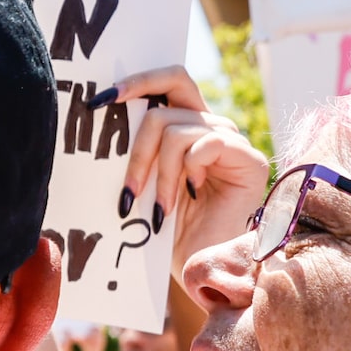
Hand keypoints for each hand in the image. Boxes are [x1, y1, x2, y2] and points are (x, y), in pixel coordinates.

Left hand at [111, 66, 269, 271]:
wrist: (204, 270)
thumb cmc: (171, 234)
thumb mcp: (147, 183)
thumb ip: (140, 148)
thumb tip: (103, 113)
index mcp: (191, 126)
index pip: (171, 80)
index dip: (139, 81)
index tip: (101, 100)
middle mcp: (214, 127)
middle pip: (167, 101)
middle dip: (137, 147)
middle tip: (129, 190)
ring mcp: (233, 142)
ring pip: (176, 129)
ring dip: (159, 174)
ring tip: (159, 209)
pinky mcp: (249, 161)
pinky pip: (206, 144)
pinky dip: (188, 171)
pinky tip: (192, 196)